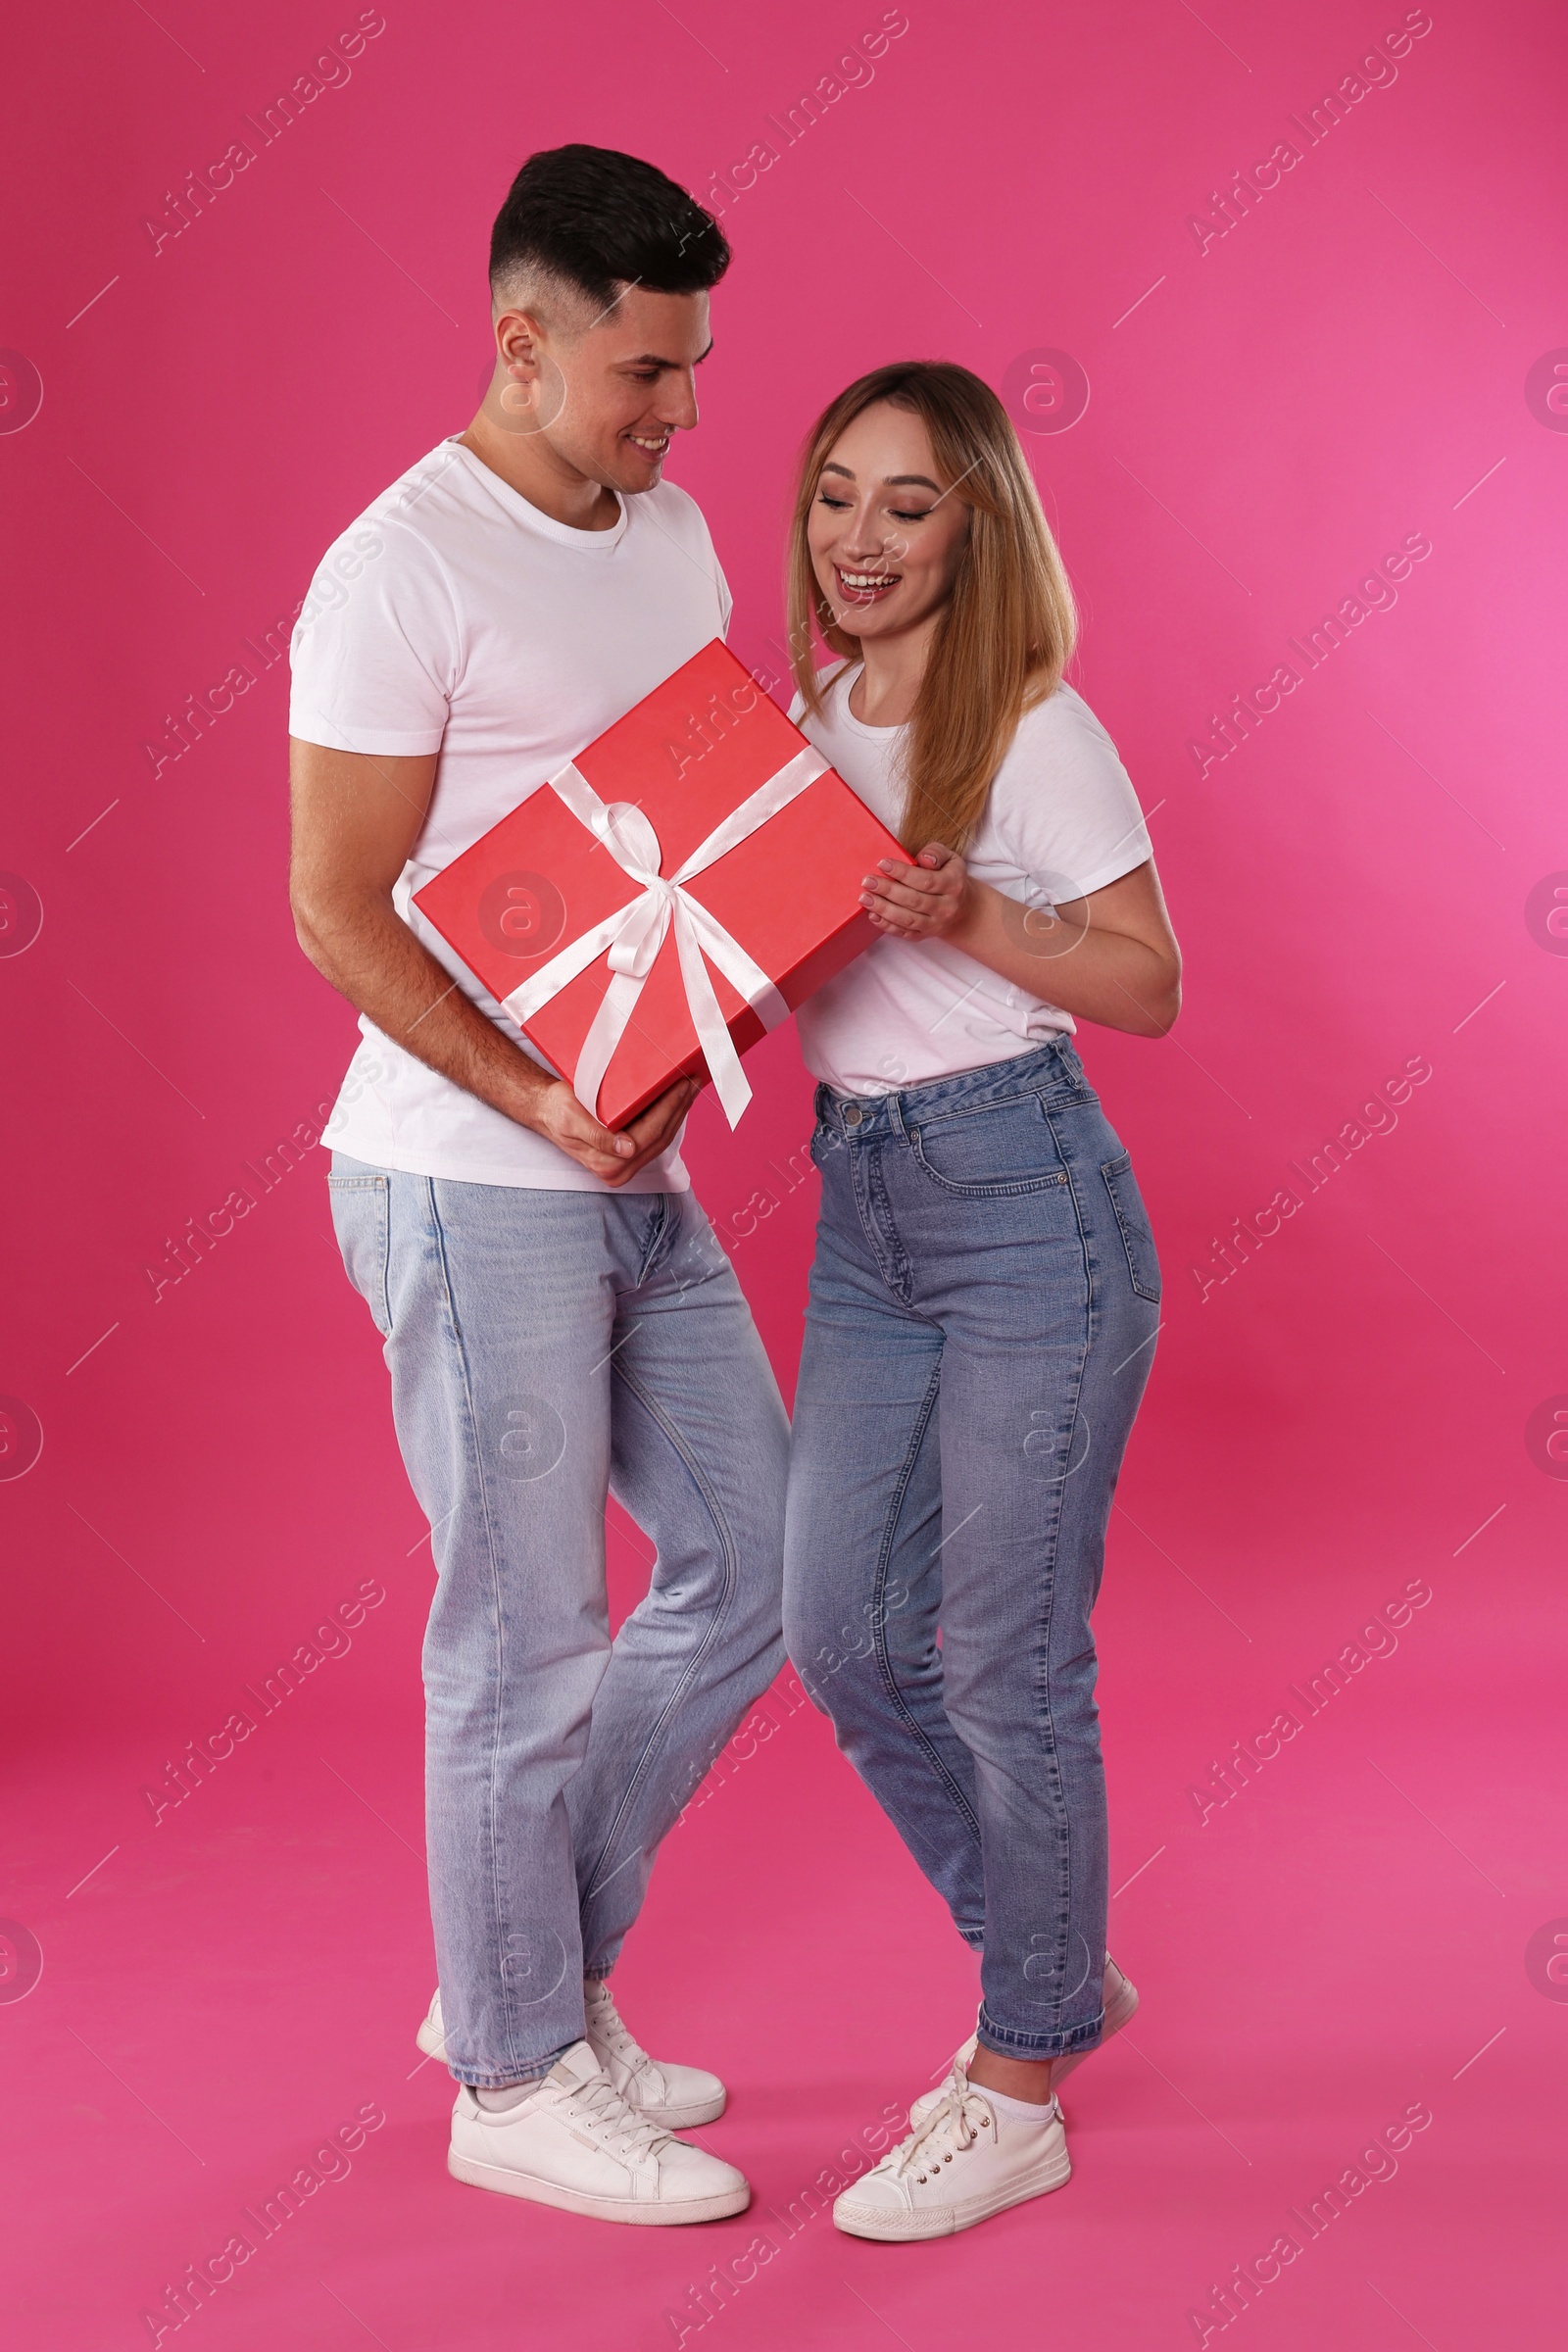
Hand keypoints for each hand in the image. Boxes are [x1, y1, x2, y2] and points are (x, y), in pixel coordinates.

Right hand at [526, 1074, 700, 1185]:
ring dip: (678, 1112)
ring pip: (662, 1138)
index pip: (650, 1134)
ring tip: (690, 1088)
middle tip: (693, 1081)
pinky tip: (676, 1101)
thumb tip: (626, 1150)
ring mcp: (625, 1164)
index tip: (682, 1085)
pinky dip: (668, 1117)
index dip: (670, 1109)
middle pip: (661, 1137)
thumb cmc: (557, 1111)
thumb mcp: (572, 1120)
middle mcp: (619, 1169)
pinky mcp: (628, 1154)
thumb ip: (598, 1137)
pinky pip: (655, 1136)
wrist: (546, 1111)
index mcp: (608, 1164)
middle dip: (680, 1108)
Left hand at [860, 841, 970, 940]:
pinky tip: (872, 915)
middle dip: (888, 890)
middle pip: (914, 901)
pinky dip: (887, 926)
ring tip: (865, 898)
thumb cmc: (950, 877)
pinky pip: (904, 933)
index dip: (903, 872)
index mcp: (953, 885)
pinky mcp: (924, 936)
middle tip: (867, 881)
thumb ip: (937, 853)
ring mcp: (935, 924)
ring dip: (883, 909)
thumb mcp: (951, 859)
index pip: (925, 880)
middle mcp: (946, 907)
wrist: (964, 909)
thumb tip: (924, 859)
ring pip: (907, 919)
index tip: (882, 863)